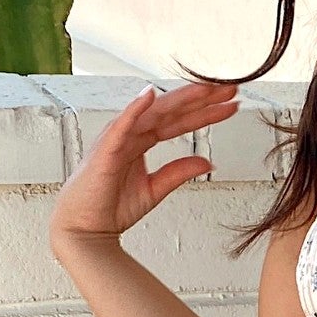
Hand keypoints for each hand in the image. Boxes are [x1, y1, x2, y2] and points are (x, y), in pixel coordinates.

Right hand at [49, 78, 239, 249]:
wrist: (86, 229)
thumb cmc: (110, 208)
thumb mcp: (155, 189)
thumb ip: (178, 172)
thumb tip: (207, 161)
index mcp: (142, 140)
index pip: (178, 121)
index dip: (205, 113)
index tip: (230, 105)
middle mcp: (131, 133)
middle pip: (171, 110)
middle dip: (201, 99)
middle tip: (229, 87)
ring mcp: (118, 138)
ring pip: (154, 112)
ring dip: (180, 99)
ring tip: (205, 89)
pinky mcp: (106, 150)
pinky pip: (122, 125)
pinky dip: (135, 109)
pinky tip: (150, 95)